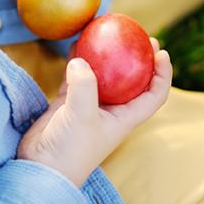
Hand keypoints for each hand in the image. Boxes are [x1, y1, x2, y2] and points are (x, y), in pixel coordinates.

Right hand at [17, 39, 171, 187]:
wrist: (40, 169)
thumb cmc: (70, 151)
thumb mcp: (82, 117)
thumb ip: (83, 86)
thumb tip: (81, 60)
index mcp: (126, 117)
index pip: (154, 95)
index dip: (163, 75)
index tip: (162, 53)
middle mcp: (112, 109)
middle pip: (134, 80)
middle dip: (140, 59)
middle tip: (142, 37)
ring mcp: (91, 104)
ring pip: (105, 74)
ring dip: (108, 56)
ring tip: (111, 34)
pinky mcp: (70, 101)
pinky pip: (78, 74)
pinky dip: (79, 59)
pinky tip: (77, 42)